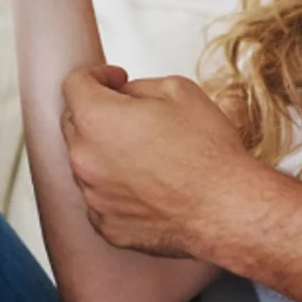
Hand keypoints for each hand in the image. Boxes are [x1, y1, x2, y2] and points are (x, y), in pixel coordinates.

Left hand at [62, 66, 257, 257]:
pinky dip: (116, 188)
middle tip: (131, 113)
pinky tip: (148, 184)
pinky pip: (101, 198)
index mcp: (97, 119)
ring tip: (146, 153)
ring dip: (106, 152)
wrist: (226, 208)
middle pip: (74, 124)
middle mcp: (85, 160)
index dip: (96, 75)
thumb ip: (138, 86)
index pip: (74, 84)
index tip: (114, 80)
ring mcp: (93, 197)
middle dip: (97, 112)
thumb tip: (126, 95)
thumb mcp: (178, 90)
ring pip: (87, 164)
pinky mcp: (107, 226)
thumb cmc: (208, 152)